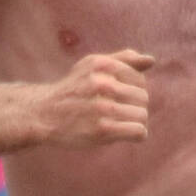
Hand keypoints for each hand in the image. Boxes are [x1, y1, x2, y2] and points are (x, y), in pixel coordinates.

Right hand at [37, 50, 151, 146]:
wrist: (43, 114)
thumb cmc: (72, 90)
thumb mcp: (92, 65)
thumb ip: (122, 60)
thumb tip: (151, 60)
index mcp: (103, 65)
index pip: (139, 80)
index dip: (133, 92)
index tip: (120, 100)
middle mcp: (102, 83)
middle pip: (143, 98)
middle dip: (135, 108)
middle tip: (120, 114)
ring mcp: (102, 108)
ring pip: (142, 116)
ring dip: (136, 123)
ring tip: (122, 124)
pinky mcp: (101, 130)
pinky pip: (138, 132)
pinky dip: (137, 135)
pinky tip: (127, 134)